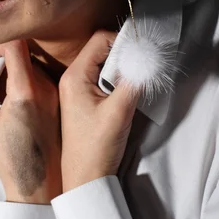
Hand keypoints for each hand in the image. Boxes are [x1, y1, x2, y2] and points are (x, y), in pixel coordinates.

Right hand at [0, 40, 61, 204]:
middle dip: (4, 60)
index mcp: (26, 90)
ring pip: (32, 67)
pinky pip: (41, 81)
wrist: (41, 186)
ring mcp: (55, 94)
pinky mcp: (59, 103)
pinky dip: (26, 83)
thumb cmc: (11, 159)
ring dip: (15, 72)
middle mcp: (46, 87)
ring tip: (2, 96)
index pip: (15, 45)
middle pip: (24, 55)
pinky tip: (17, 105)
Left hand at [58, 29, 141, 191]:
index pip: (99, 40)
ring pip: (102, 64)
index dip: (122, 41)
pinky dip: (115, 81)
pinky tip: (124, 94)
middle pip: (100, 49)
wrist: (84, 178)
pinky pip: (100, 78)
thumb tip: (147, 57)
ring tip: (132, 84)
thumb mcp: (120, 111)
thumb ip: (133, 80)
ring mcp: (75, 90)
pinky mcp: (81, 101)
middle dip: (123, 55)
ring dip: (120, 69)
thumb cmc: (96, 147)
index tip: (141, 53)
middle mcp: (71, 78)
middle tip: (139, 69)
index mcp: (74, 76)